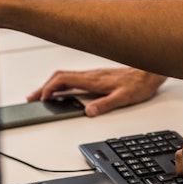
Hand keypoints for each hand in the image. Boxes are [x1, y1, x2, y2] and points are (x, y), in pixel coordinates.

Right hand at [26, 67, 167, 115]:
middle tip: (33, 97)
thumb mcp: (124, 98)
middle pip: (60, 77)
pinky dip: (62, 84)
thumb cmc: (139, 84)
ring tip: (43, 95)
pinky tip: (62, 91)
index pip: (64, 79)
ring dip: (52, 85)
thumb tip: (88, 111)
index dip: (50, 88)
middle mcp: (91, 75)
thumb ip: (105, 104)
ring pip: (66, 76)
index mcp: (94, 79)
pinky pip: (74, 78)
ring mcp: (94, 75)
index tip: (42, 98)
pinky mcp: (97, 76)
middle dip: (44, 87)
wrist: (150, 72)